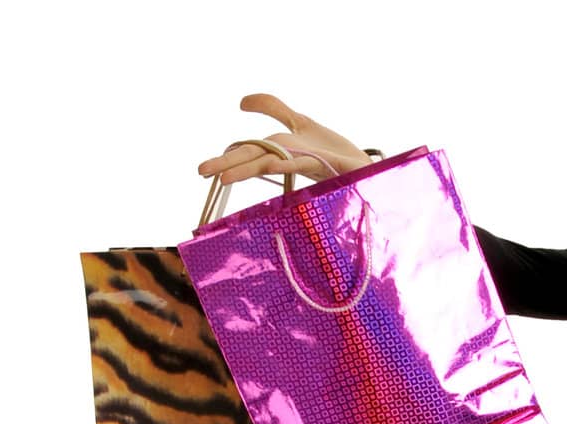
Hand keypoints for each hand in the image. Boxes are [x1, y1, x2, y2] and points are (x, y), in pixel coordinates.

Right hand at [196, 93, 369, 184]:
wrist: (363, 166)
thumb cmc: (332, 150)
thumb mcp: (300, 122)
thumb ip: (273, 108)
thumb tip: (241, 102)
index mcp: (282, 150)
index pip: (249, 152)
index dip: (227, 159)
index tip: (202, 172)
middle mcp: (292, 158)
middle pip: (256, 158)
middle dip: (229, 165)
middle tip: (202, 173)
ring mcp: (309, 161)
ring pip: (274, 162)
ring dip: (249, 169)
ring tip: (225, 177)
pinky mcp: (330, 163)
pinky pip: (304, 162)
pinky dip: (287, 161)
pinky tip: (272, 161)